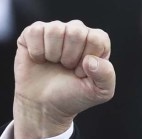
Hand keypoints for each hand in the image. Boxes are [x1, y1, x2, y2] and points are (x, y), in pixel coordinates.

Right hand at [13, 20, 115, 138]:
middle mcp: (77, 32)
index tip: (81, 73)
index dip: (88, 59)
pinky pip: (36, 31)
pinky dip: (37, 51)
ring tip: (54, 64)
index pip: (96, 38)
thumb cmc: (73, 96)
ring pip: (55, 29)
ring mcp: (55, 30)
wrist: (44, 105)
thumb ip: (106, 76)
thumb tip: (90, 60)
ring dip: (53, 54)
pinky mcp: (34, 32)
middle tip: (67, 68)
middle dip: (70, 57)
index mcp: (96, 43)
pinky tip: (40, 60)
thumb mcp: (100, 92)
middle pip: (76, 31)